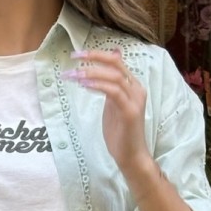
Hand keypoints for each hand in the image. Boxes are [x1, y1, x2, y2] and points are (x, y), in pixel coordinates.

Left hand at [62, 48, 153, 185]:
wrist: (130, 156)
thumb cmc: (120, 132)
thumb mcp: (112, 105)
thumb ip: (108, 87)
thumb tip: (100, 70)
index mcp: (132, 85)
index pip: (116, 61)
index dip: (97, 54)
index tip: (77, 54)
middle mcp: (136, 89)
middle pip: (115, 63)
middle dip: (93, 58)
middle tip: (73, 57)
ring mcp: (134, 100)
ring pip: (114, 76)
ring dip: (91, 72)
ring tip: (74, 75)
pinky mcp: (130, 112)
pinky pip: (114, 92)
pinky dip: (99, 85)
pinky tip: (84, 84)